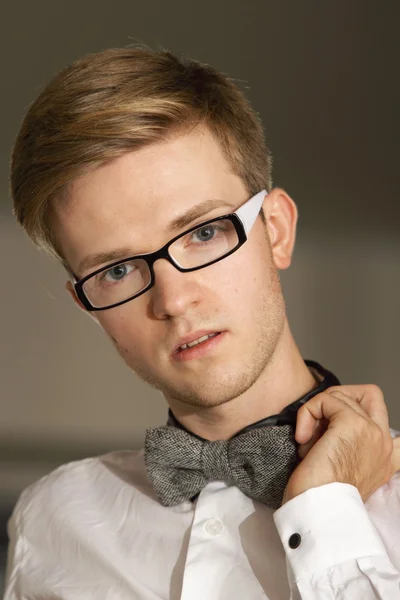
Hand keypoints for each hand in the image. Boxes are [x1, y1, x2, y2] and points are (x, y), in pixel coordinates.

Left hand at [283, 384, 399, 503]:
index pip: (394, 430)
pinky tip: (302, 438)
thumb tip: (325, 423)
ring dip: (316, 413)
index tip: (340, 434)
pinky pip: (325, 400)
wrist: (319, 512)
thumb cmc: (320, 496)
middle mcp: (384, 443)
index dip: (364, 416)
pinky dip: (307, 413)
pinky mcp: (352, 423)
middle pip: (370, 394)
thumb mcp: (343, 469)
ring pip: (340, 395)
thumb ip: (347, 448)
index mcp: (386, 459)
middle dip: (339, 398)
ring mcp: (371, 431)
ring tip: (308, 441)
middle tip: (319, 420)